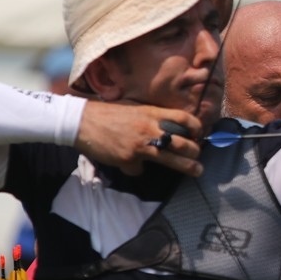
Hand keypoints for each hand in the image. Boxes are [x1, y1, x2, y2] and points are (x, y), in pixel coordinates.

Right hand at [76, 101, 202, 176]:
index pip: (184, 118)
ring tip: (197, 171)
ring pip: (171, 159)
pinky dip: (136, 169)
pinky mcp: (128, 158)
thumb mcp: (135, 108)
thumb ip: (153, 118)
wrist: (81, 121)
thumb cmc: (109, 114)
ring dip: (187, 167)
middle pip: (183, 143)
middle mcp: (149, 128)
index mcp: (152, 113)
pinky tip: (130, 164)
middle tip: (198, 156)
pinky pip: (139, 169)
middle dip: (195, 152)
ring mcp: (140, 145)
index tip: (199, 135)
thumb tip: (170, 128)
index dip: (196, 127)